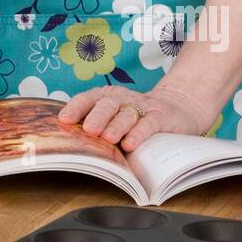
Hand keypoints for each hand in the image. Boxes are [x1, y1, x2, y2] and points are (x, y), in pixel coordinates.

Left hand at [57, 82, 211, 152]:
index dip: (76, 108)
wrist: (176, 109)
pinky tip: (131, 144)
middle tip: (89, 130)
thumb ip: (98, 126)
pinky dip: (139, 133)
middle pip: (107, 105)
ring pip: (126, 114)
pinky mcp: (160, 117)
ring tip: (109, 138)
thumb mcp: (115, 118)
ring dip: (116, 126)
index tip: (64, 119)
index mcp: (107, 97)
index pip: (88, 98)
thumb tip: (70, 143)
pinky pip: (148, 124)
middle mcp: (123, 99)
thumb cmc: (136, 118)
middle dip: (97, 117)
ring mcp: (142, 107)